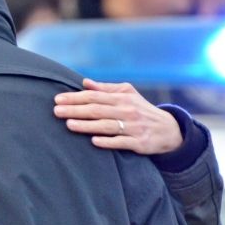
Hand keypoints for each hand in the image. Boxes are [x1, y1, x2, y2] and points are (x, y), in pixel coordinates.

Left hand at [53, 80, 183, 154]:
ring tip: (69, 124)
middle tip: (56, 111)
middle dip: (75, 110)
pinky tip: (94, 141)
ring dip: (87, 125)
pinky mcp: (138, 142)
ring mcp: (133, 127)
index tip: (58, 99)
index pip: (95, 96)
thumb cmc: (142, 110)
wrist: (168, 130)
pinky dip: (108, 141)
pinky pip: (121, 142)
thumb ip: (107, 89)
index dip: (75, 97)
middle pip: (97, 109)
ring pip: (106, 125)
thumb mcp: (128, 95)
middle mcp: (127, 110)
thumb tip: (85, 82)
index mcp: (122, 98)